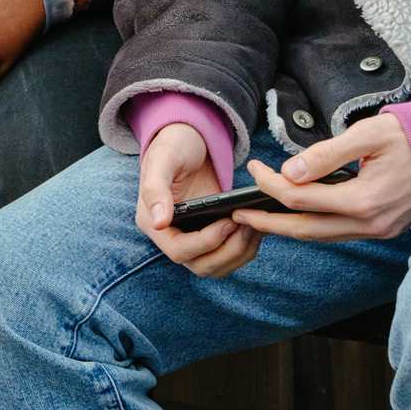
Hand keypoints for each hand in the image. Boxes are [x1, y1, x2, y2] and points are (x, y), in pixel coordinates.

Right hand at [137, 122, 261, 277]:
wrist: (190, 143)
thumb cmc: (173, 147)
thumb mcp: (162, 159)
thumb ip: (155, 188)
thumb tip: (158, 223)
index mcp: (153, 223)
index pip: (179, 251)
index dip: (206, 242)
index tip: (228, 221)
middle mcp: (172, 237)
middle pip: (201, 265)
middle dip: (229, 250)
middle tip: (248, 225)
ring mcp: (192, 240)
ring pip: (218, 266)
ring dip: (240, 252)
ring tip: (255, 225)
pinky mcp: (211, 237)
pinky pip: (229, 256)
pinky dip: (245, 248)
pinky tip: (257, 227)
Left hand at [233, 113, 410, 241]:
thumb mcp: (368, 134)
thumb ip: (327, 154)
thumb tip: (289, 172)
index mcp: (365, 199)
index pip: (300, 199)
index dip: (270, 185)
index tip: (253, 168)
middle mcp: (371, 223)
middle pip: (305, 229)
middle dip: (267, 222)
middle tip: (237, 212)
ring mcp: (378, 230)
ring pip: (321, 236)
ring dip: (288, 228)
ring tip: (258, 218)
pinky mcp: (383, 229)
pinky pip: (338, 233)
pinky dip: (312, 227)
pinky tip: (295, 216)